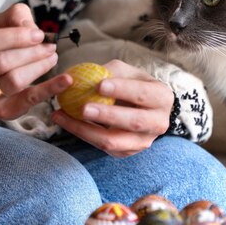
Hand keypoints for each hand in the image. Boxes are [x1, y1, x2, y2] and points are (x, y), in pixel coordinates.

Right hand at [0, 4, 71, 119]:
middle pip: (1, 62)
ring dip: (39, 66)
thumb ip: (12, 18)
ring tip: (53, 57)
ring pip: (13, 81)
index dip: (16, 36)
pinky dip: (49, 89)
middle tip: (50, 46)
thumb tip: (30, 25)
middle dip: (31, 52)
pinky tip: (66, 80)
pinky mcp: (2, 112)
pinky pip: (28, 99)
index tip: (38, 34)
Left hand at [51, 59, 173, 156]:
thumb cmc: (132, 84)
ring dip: (86, 130)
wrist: (142, 108)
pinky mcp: (127, 152)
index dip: (122, 90)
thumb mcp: (126, 72)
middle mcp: (158, 122)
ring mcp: (144, 141)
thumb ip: (109, 72)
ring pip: (114, 141)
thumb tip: (84, 75)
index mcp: (162, 97)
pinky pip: (103, 147)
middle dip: (107, 115)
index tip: (99, 85)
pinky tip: (66, 122)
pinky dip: (82, 135)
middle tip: (83, 107)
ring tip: (63, 116)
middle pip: (133, 122)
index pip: (143, 94)